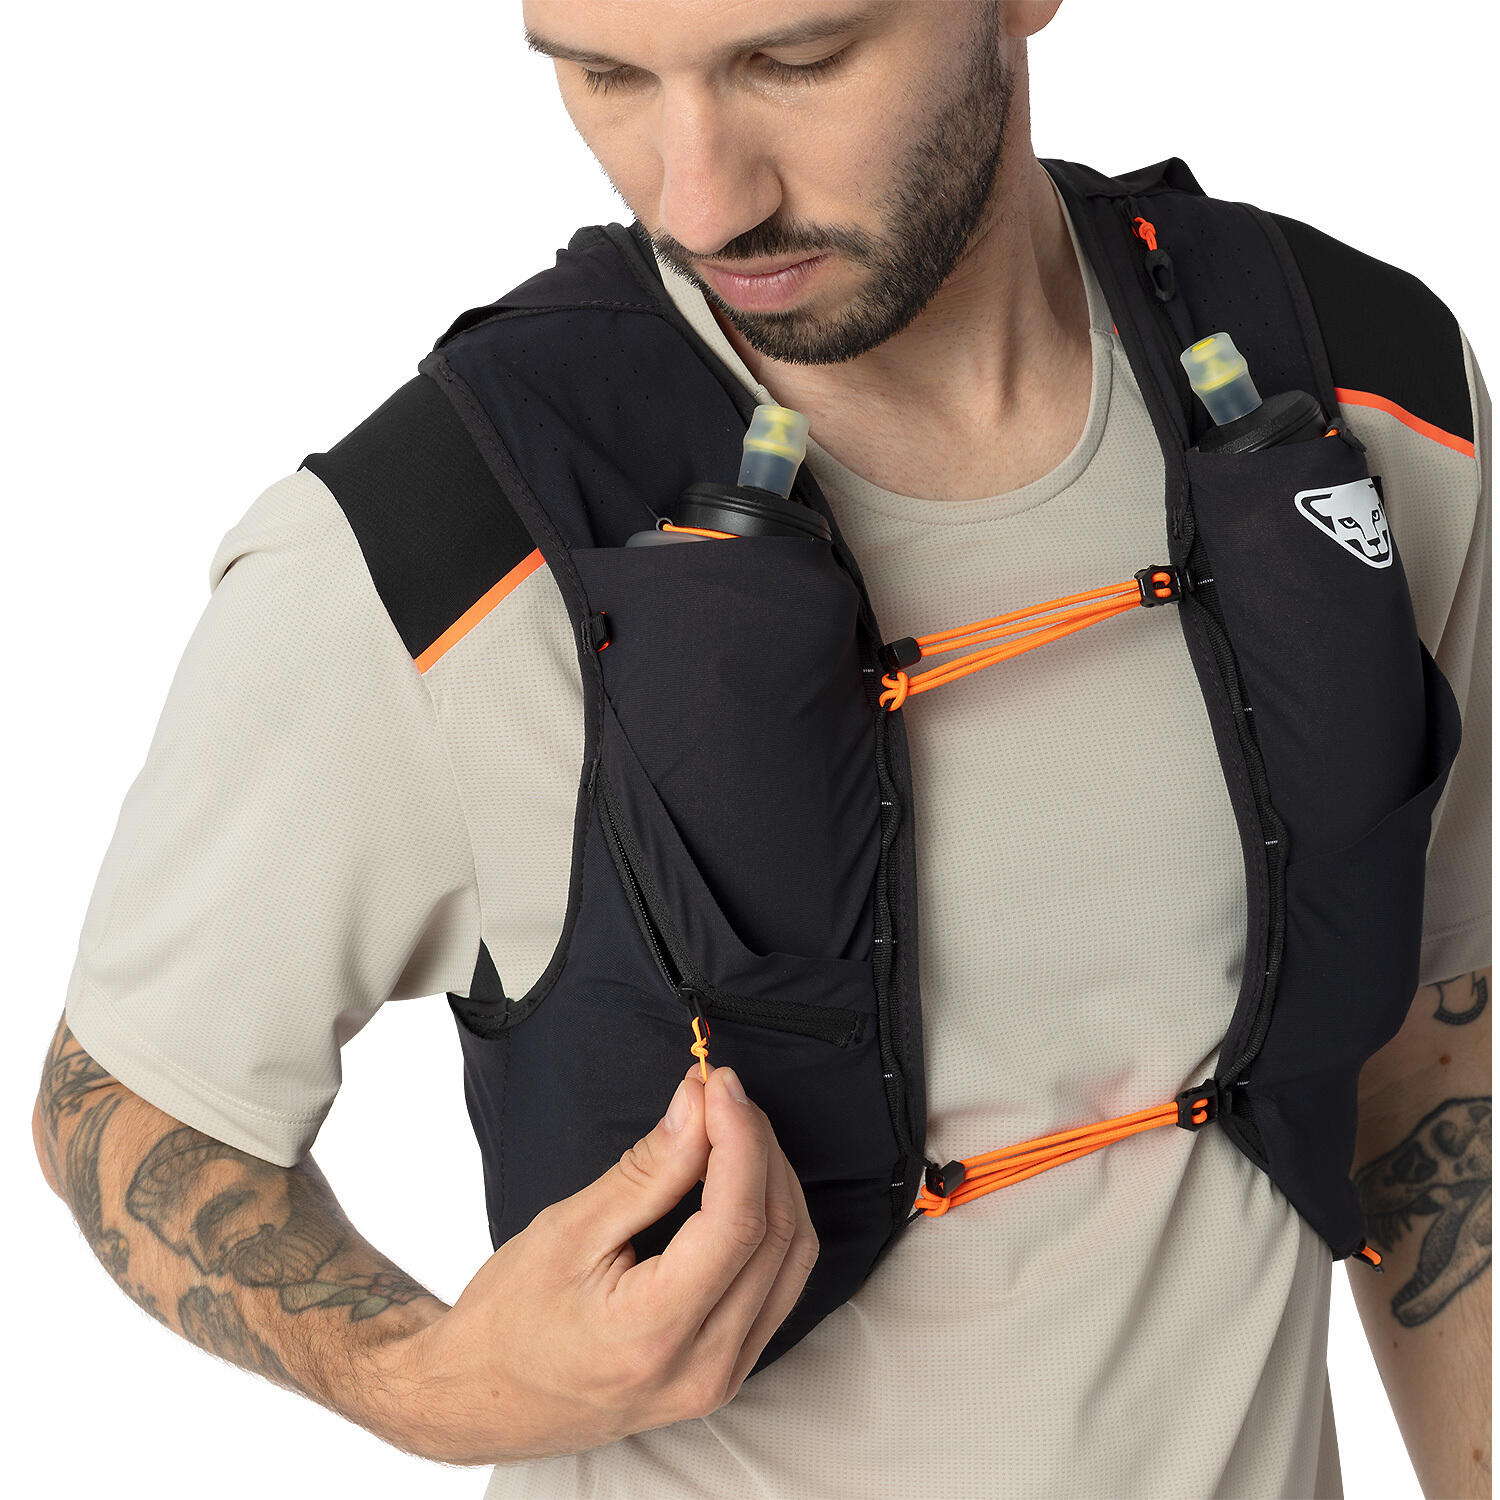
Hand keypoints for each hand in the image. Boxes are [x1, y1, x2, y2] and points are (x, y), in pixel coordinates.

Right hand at [380, 1061, 819, 1464]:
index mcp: (654, 1333)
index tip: (720, 1084)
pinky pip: (782, 1285)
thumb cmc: (509, 1319)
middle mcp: (703, 1367)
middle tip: (721, 1096)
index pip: (736, 1221)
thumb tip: (698, 1107)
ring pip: (793, 1258)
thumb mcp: (568, 1230)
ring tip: (732, 1129)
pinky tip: (743, 1182)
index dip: (740, 1138)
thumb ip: (646, 1170)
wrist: (482, 1401)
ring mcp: (723, 1379)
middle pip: (776, 1234)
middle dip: (759, 1147)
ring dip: (774, 1180)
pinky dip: (772, 1222)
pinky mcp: (729, 1374)